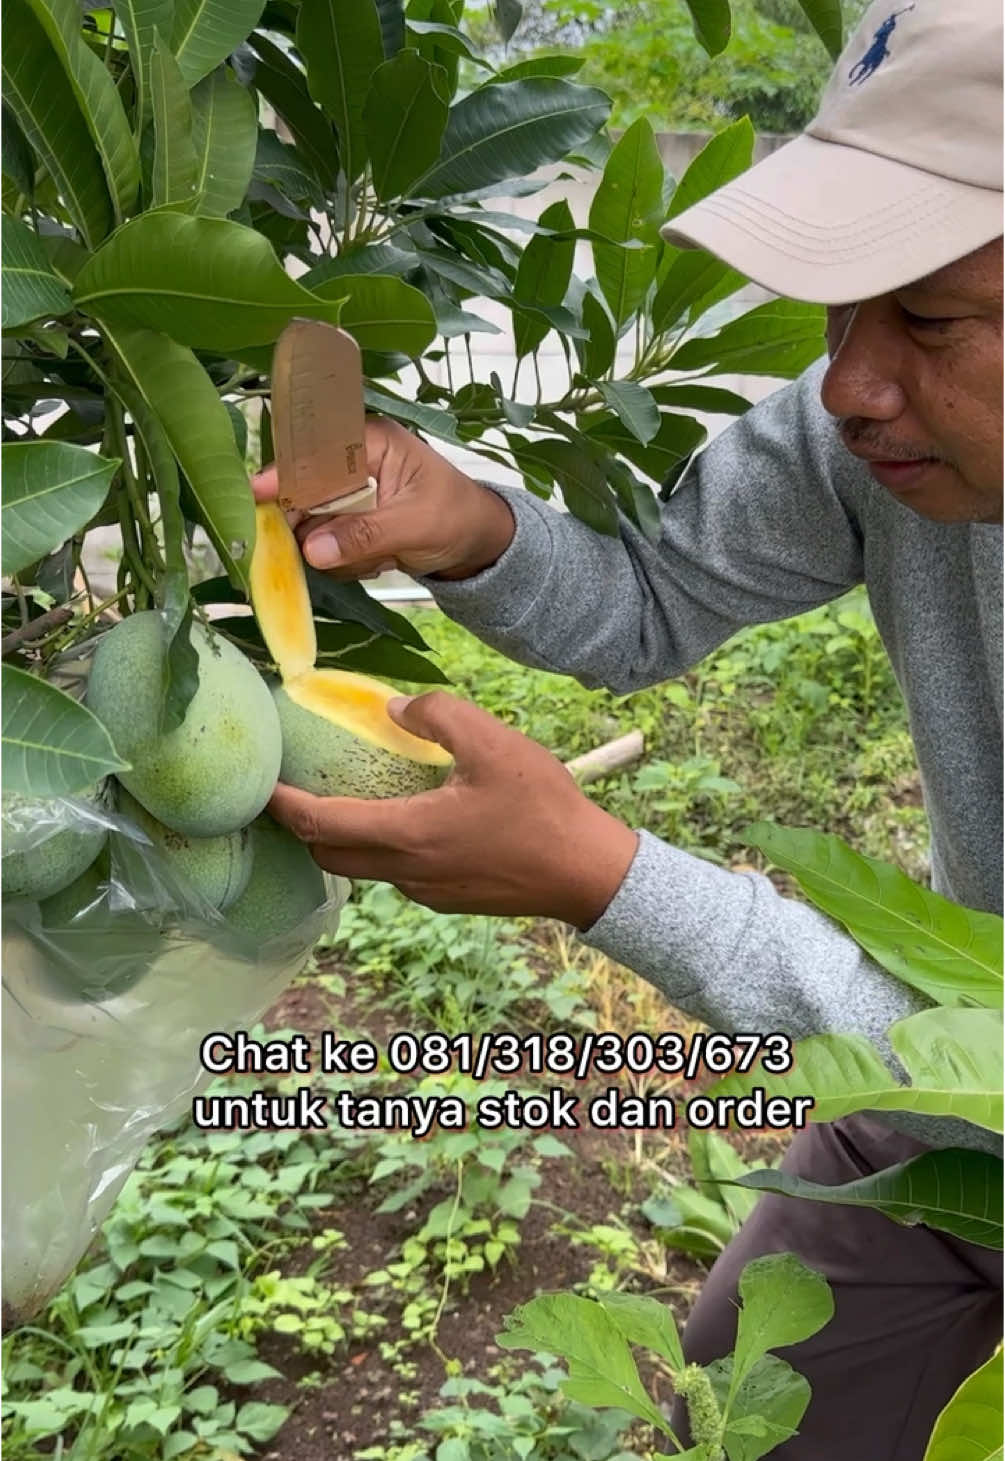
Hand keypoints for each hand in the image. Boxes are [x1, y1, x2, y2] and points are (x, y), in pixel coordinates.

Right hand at [252, 416, 514, 581]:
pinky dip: (347, 561)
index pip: (314, 453)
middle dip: (314, 528)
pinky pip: (325, 546)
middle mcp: (350, 463)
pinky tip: (381, 560)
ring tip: (382, 555)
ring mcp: (347, 495)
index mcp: (369, 442)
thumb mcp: (416, 525)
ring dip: (338, 551)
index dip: (284, 475)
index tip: (257, 496)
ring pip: (310, 526)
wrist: (478, 543)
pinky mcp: (347, 522)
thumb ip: (365, 535)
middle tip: (334, 553)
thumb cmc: (458, 517)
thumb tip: (312, 549)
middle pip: (301, 492)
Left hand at [267, 692, 638, 927]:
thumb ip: (438, 715)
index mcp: (407, 835)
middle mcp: (406, 873)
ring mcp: (425, 892)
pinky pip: (395, 873)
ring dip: (341, 837)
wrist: (586, 873)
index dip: (283, 806)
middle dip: (301, 825)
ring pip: (362, 867)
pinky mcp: (447, 898)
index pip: (320, 824)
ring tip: (340, 796)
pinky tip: (401, 817)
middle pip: (329, 854)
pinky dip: (379, 847)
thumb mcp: (493, 744)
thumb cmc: (542, 808)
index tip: (260, 787)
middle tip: (291, 790)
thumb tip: (394, 710)